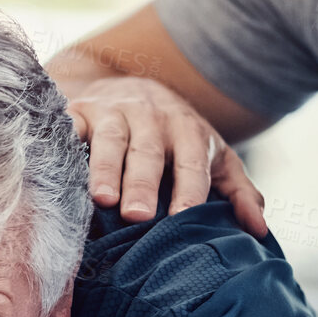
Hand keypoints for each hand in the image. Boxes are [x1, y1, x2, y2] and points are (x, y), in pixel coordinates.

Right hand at [69, 74, 266, 233]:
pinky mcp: (78, 111)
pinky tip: (57, 172)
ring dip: (103, 169)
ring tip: (100, 199)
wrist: (128, 85)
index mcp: (187, 130)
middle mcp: (150, 116)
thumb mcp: (212, 157)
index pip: (191, 162)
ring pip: (109, 140)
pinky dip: (64, 147)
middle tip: (136, 216)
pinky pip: (70, 129)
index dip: (188, 189)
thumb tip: (260, 231)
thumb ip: (238, 191)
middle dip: (141, 183)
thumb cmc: (174, 136)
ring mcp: (112, 111)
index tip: (181, 220)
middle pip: (147, 151)